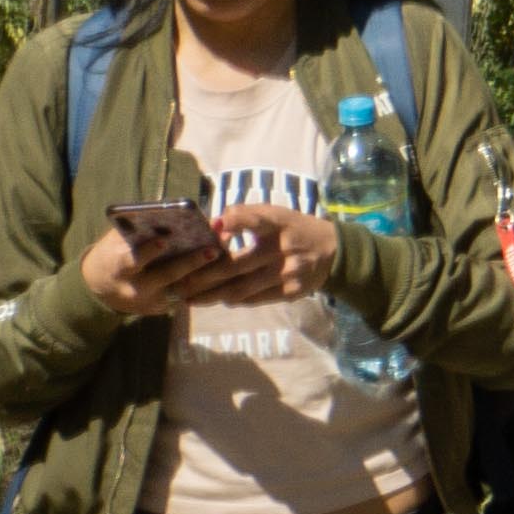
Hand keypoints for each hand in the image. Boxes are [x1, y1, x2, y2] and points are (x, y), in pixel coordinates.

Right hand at [79, 217, 231, 316]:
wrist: (101, 287)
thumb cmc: (115, 252)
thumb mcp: (118, 240)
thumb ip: (140, 229)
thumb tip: (179, 212)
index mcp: (119, 268)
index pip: (132, 261)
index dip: (148, 252)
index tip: (164, 240)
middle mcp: (136, 289)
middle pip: (167, 277)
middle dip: (191, 263)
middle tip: (212, 249)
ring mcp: (152, 302)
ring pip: (184, 289)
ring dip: (207, 272)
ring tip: (224, 252)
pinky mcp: (165, 309)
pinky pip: (191, 296)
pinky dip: (208, 281)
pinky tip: (225, 264)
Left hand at [202, 207, 339, 303]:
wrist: (335, 251)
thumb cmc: (293, 229)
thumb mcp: (275, 214)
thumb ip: (244, 216)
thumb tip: (210, 227)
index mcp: (279, 222)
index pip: (256, 219)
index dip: (236, 221)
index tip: (214, 225)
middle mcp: (285, 247)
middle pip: (236, 265)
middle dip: (203, 277)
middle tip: (178, 284)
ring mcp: (290, 271)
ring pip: (242, 288)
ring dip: (212, 295)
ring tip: (190, 299)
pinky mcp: (293, 291)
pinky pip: (256, 299)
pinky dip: (235, 299)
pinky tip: (219, 299)